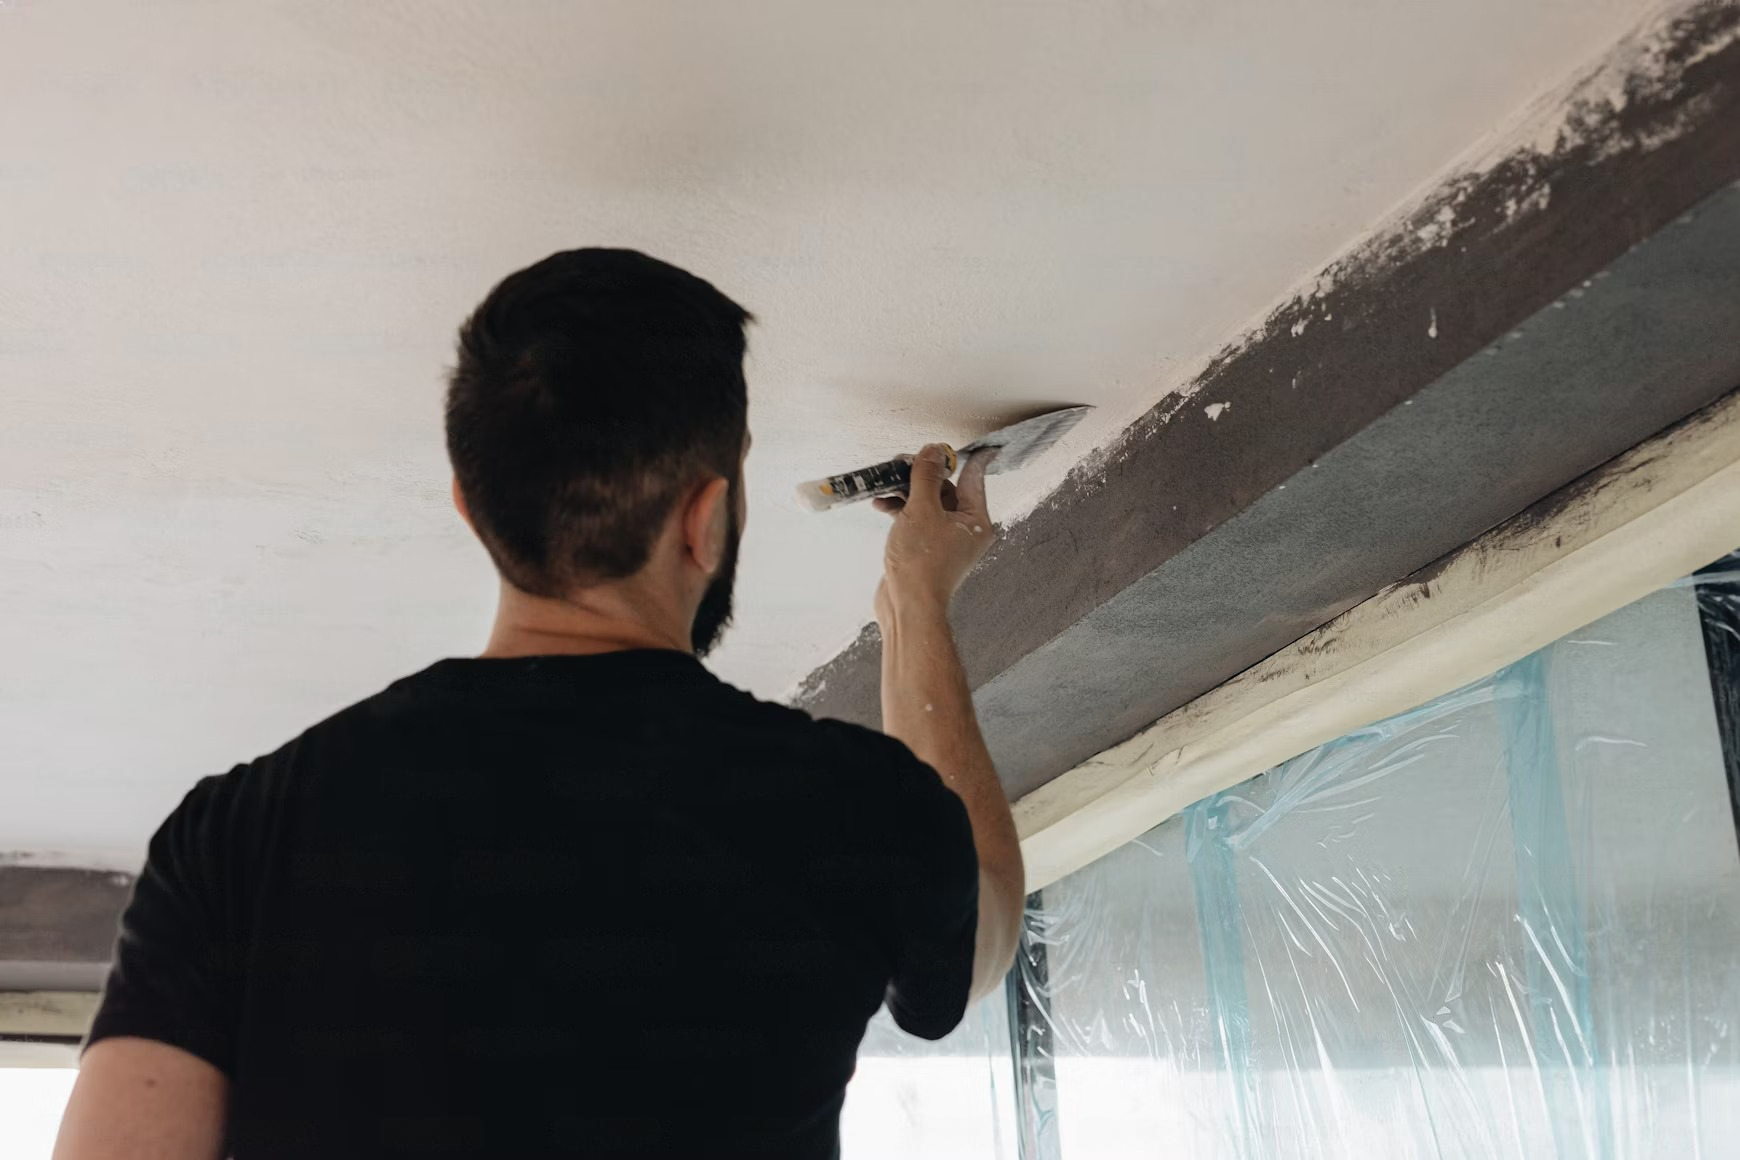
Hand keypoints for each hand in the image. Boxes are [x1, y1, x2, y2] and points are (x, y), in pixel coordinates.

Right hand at [873, 443, 996, 624]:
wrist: (907, 606)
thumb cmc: (921, 562)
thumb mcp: (922, 509)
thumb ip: (926, 476)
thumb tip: (932, 451)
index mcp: (975, 520)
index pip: (975, 477)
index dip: (971, 457)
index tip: (979, 441)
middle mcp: (965, 529)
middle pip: (946, 489)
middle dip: (922, 474)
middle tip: (901, 461)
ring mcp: (945, 541)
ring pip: (927, 504)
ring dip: (906, 492)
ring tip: (884, 485)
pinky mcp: (926, 549)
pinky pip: (916, 520)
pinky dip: (901, 510)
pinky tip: (882, 505)